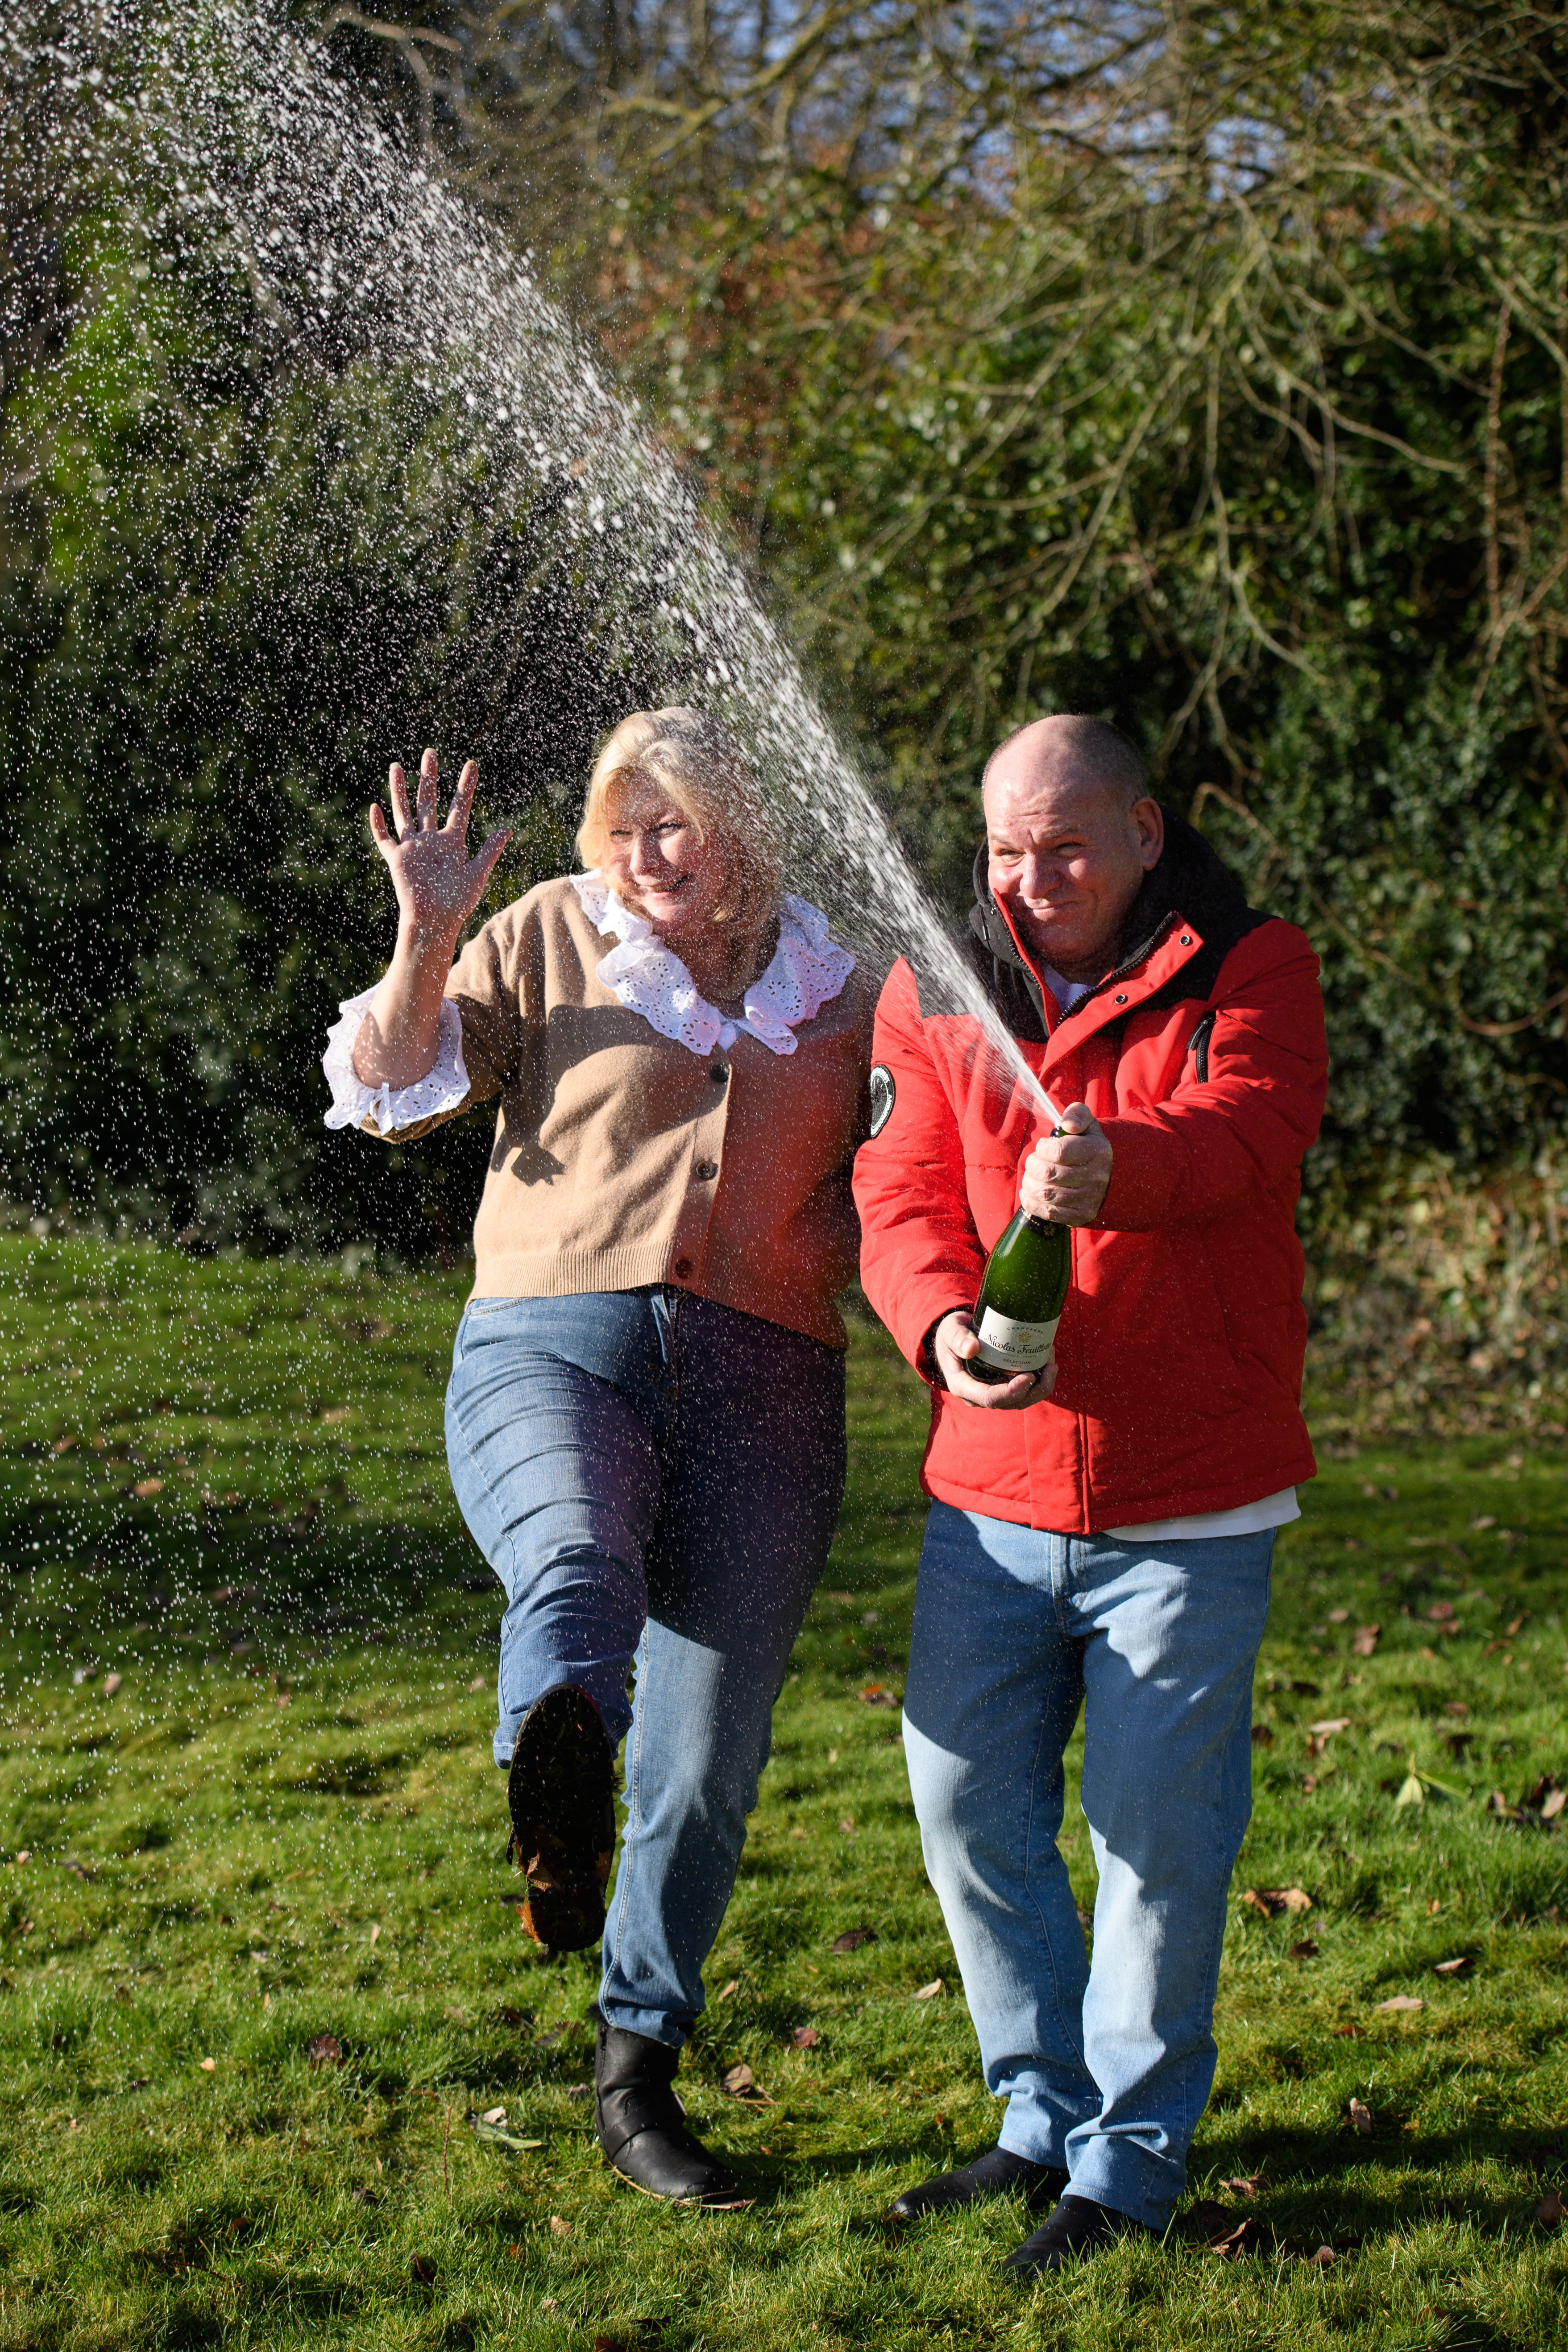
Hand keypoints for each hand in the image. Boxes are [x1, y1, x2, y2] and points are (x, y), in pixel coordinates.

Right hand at [369, 747, 509, 952]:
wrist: (435, 921)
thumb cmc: (457, 903)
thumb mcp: (477, 874)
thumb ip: (490, 850)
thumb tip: (507, 829)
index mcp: (452, 841)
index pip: (459, 806)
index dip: (465, 785)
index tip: (471, 764)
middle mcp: (431, 840)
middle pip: (429, 801)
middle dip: (429, 777)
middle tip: (430, 753)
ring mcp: (412, 848)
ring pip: (404, 812)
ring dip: (400, 790)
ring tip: (397, 766)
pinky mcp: (397, 859)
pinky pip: (385, 839)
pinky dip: (378, 825)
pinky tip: (374, 807)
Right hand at [931, 1310, 1054, 1409]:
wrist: (954, 1338)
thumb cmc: (950, 1334)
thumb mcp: (950, 1331)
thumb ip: (957, 1338)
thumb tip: (972, 1348)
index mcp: (962, 1386)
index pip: (989, 1398)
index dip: (1011, 1392)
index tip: (1028, 1376)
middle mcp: (978, 1396)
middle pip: (1011, 1403)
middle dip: (1035, 1389)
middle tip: (1050, 1367)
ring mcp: (993, 1393)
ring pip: (1022, 1400)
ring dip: (1041, 1386)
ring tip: (1052, 1364)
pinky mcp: (1002, 1387)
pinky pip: (1024, 1392)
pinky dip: (1039, 1380)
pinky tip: (1047, 1362)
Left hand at [1019, 1102, 1111, 1225]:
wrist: (1109, 1176)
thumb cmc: (1088, 1146)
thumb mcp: (1088, 1124)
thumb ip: (1077, 1114)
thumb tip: (1067, 1124)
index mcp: (1097, 1151)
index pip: (1059, 1151)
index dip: (1042, 1149)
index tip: (1043, 1147)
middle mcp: (1096, 1176)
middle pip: (1048, 1174)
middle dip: (1032, 1166)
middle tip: (1033, 1163)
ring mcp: (1089, 1198)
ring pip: (1046, 1193)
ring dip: (1029, 1184)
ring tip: (1031, 1177)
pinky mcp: (1081, 1215)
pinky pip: (1048, 1212)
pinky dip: (1032, 1202)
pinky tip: (1030, 1194)